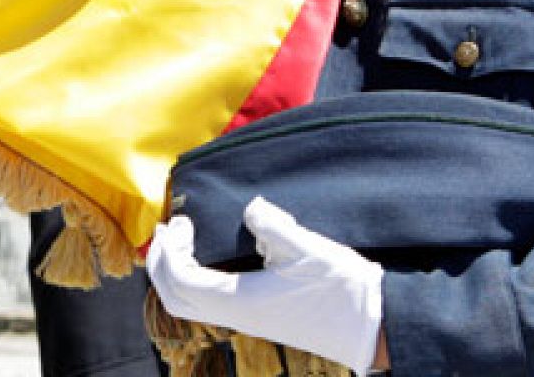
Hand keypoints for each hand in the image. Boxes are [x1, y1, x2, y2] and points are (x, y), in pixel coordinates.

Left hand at [147, 200, 382, 375]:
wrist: (372, 326)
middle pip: (175, 299)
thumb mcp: (307, 249)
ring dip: (174, 273)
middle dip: (160, 264)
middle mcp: (237, 316)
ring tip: (179, 241)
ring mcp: (247, 320)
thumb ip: (273, 224)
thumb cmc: (342, 290)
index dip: (170, 251)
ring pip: (189, 305)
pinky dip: (192, 281)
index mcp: (240, 302)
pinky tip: (207, 258)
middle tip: (165, 231)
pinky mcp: (257, 317)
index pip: (181, 281)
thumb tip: (250, 207)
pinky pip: (208, 304)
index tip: (182, 221)